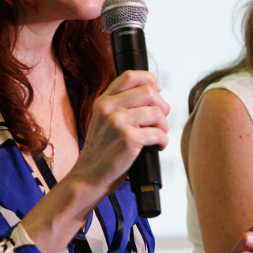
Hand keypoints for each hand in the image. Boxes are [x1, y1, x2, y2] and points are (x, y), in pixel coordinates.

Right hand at [68, 70, 169, 195]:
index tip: (157, 91)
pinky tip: (157, 146)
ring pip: (157, 112)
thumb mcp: (102, 121)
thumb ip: (119, 106)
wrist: (88, 176)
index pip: (130, 76)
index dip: (149, 80)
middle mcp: (109, 107)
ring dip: (164, 126)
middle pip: (149, 91)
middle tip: (160, 120)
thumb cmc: (100, 152)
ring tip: (159, 136)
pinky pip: (158, 133)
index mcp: (103, 101)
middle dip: (162, 106)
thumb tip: (151, 96)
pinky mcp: (128, 139)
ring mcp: (117, 122)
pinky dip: (163, 141)